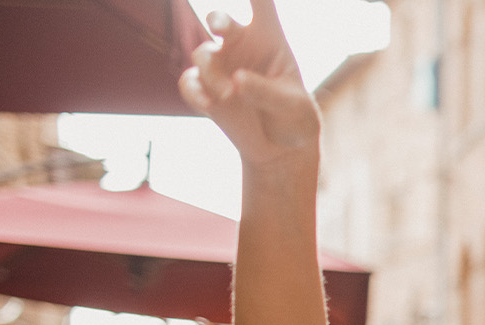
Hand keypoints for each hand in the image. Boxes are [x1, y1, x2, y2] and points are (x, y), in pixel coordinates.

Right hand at [179, 0, 320, 164]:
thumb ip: (267, 92)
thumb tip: (237, 80)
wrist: (280, 150)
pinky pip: (189, 83)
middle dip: (217, 19)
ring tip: (229, 95)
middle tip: (218, 26)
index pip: (262, 4)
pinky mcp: (204, 90)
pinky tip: (208, 104)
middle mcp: (240, 45)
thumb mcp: (293, 107)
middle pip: (220, 19)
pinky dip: (195, 91)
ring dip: (212, 73)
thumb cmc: (294, 118)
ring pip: (203, 55)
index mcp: (269, 38)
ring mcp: (219, 66)